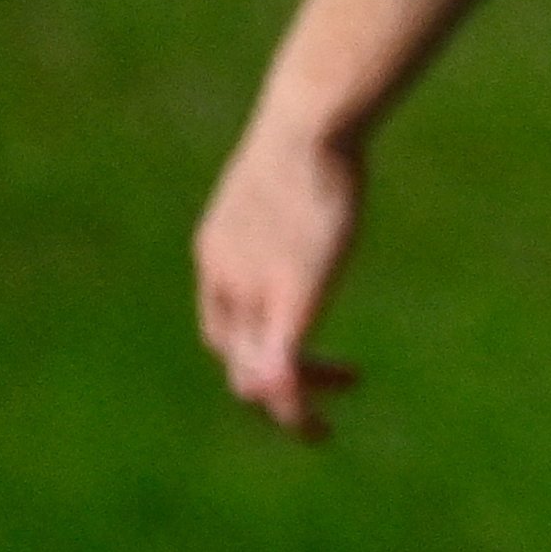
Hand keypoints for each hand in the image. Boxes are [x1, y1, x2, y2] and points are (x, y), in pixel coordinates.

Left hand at [194, 106, 367, 440]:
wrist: (309, 125)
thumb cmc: (312, 133)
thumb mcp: (290, 168)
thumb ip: (294, 188)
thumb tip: (321, 152)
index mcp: (217, 251)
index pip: (220, 324)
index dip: (253, 349)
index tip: (306, 349)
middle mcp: (224, 279)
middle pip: (231, 355)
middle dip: (272, 385)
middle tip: (332, 391)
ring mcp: (254, 292)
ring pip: (251, 373)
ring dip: (286, 404)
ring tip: (319, 426)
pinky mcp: (290, 299)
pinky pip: (280, 369)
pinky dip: (292, 403)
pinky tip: (314, 420)